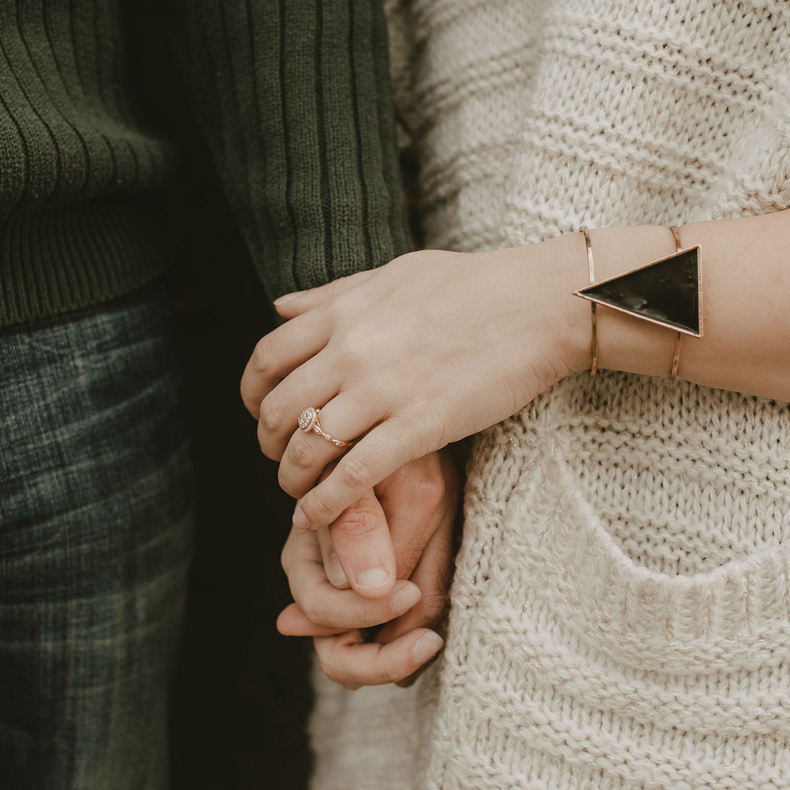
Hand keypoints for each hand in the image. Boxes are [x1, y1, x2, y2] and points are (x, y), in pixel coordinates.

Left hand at [241, 241, 584, 532]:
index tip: (261, 413)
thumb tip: (279, 307)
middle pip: (279, 409)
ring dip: (292, 478)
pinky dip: (324, 503)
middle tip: (280, 457)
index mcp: (343, 313)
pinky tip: (316, 515)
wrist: (536, 306)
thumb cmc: (471, 285)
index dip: (253, 394)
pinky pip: (352, 476)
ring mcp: (384, 391)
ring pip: (308, 448)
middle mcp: (352, 351)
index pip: (267, 359)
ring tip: (298, 491)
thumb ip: (332, 295)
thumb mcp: (391, 274)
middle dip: (269, 442)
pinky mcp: (419, 427)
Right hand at [277, 449, 461, 688]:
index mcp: (306, 560)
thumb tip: (364, 587)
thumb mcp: (388, 483)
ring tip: (434, 637)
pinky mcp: (380, 603)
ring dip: (403, 654)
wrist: (417, 447)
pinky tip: (431, 632)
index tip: (410, 593)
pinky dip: (411, 643)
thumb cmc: (402, 458)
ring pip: (367, 657)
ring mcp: (347, 601)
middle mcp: (319, 588)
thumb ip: (363, 531)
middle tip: (430, 642)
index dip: (365, 613)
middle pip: (337, 658)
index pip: (322, 615)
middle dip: (384, 659)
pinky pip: (391, 643)